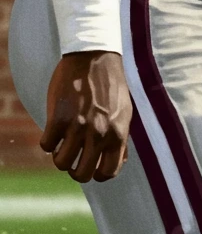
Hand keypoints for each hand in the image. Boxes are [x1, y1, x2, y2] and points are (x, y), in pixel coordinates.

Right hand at [40, 51, 131, 182]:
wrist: (95, 58)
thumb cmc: (110, 86)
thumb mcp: (124, 112)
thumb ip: (121, 138)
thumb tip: (120, 161)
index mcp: (118, 133)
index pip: (108, 172)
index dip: (97, 175)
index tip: (91, 167)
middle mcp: (99, 133)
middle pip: (82, 174)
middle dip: (76, 170)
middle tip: (74, 158)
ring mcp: (78, 127)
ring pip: (61, 163)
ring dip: (59, 156)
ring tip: (63, 143)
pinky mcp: (58, 118)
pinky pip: (46, 145)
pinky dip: (48, 141)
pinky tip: (54, 130)